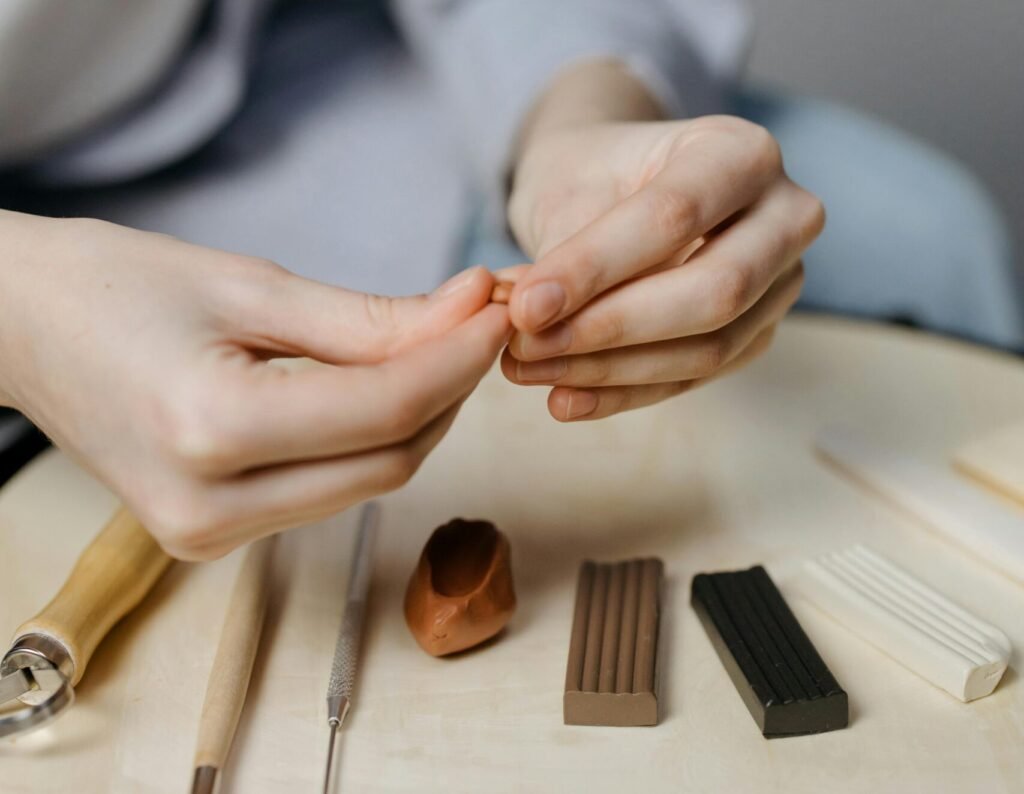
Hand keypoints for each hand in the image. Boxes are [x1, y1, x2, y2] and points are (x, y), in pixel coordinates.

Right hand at [0, 211, 508, 558]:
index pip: (386, 409)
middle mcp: (209, 507)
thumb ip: (369, 319)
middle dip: (449, 390)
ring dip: (417, 419)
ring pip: (366, 483)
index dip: (459, 358)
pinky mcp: (210, 535)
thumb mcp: (250, 285)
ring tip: (438, 347)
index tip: (499, 310)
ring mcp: (207, 535)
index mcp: (211, 430)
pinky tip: (383, 388)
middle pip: (390, 460)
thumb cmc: (115, 285)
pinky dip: (368, 442)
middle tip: (476, 323)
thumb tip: (467, 314)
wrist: (19, 326)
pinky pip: (327, 491)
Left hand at [503, 114, 823, 420]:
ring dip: (610, 370)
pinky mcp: (759, 333)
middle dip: (610, 328)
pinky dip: (624, 393)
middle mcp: (785, 214)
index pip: (673, 216)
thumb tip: (528, 325)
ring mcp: (781, 281)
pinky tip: (564, 399)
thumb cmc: (595, 176)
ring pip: (711, 346)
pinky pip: (695, 377)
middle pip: (715, 290)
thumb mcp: (570, 189)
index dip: (595, 269)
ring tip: (529, 370)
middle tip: (527, 346)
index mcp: (741, 151)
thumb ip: (562, 255)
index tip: (524, 307)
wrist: (619, 190)